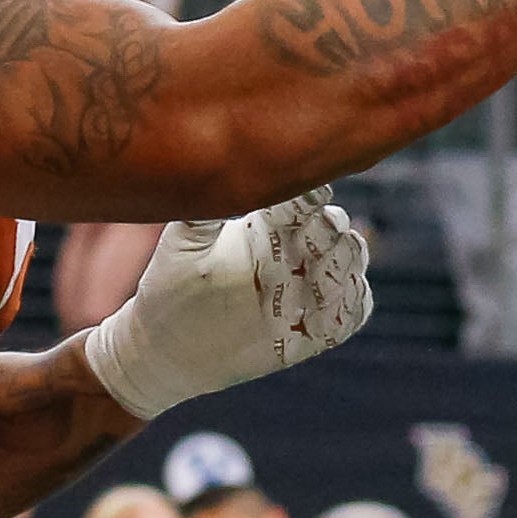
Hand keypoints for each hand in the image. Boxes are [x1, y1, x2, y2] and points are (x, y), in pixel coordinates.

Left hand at [73, 191, 373, 417]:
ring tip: (332, 265)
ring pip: (348, 271)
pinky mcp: (308, 336)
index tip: (313, 195)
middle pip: (333, 233)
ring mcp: (302, 296)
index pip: (302, 204)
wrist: (163, 348)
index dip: (312, 197)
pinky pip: (347, 319)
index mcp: (266, 229)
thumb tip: (226, 169)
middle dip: (333, 230)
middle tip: (322, 231)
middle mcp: (291, 258)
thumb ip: (209, 210)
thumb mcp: (184, 242)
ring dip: (349, 265)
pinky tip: (338, 303)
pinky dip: (354, 307)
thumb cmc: (167, 287)